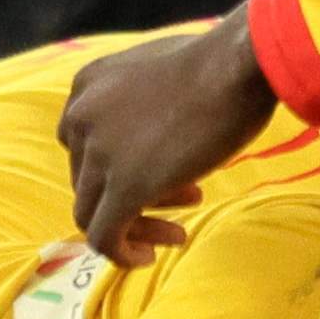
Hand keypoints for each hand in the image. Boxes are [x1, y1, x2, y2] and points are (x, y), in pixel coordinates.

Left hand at [58, 13, 279, 263]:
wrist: (238, 66)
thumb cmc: (220, 62)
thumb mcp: (161, 67)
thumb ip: (143, 97)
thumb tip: (161, 122)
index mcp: (87, 86)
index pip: (85, 143)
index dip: (121, 164)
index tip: (170, 168)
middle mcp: (81, 117)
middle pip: (89, 178)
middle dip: (133, 193)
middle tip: (187, 194)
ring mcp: (99, 154)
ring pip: (93, 212)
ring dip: (132, 226)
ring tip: (174, 232)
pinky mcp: (125, 187)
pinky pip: (105, 237)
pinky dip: (121, 253)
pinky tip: (148, 257)